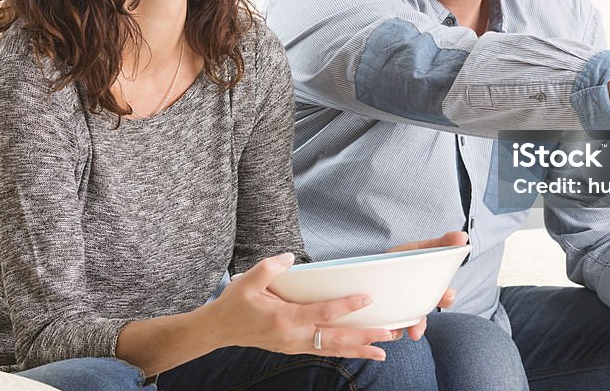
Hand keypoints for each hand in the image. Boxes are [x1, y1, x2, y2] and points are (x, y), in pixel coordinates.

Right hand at [201, 252, 392, 359]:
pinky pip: (323, 352)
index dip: (347, 306)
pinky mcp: (294, 348)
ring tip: (383, 351)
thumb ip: (270, 268)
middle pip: (336, 338)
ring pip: (333, 349)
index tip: (367, 298)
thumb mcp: (248, 281)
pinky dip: (344, 352)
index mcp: (285, 318)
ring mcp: (294, 346)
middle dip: (364, 337)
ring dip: (359, 349)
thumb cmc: (234, 304)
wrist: (219, 330)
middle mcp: (293, 336)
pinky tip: (360, 351)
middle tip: (389, 333)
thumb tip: (289, 257)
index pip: (323, 313)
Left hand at [385, 231, 467, 340]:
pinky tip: (387, 332)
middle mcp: (417, 302)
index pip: (443, 296)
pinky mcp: (385, 316)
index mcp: (429, 287)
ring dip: (400, 333)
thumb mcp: (421, 248)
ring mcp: (401, 311)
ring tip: (396, 334)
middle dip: (421, 324)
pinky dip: (389, 332)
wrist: (374, 267)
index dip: (446, 297)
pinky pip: (389, 329)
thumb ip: (442, 243)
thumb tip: (463, 236)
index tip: (447, 295)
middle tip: (417, 331)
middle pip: (422, 316)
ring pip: (405, 326)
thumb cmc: (402, 258)